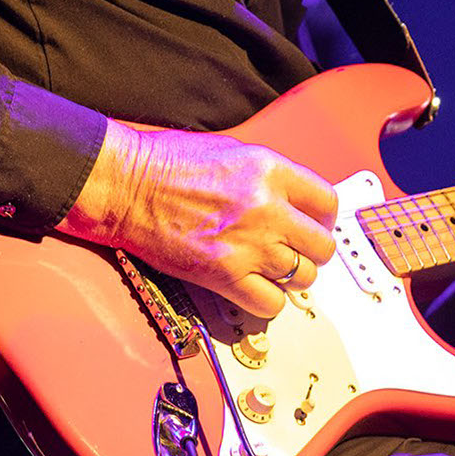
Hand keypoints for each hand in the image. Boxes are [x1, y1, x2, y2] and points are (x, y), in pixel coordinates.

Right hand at [60, 120, 339, 317]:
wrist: (127, 187)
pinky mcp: (225, 276)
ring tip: (270, 268)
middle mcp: (267, 208)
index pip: (327, 202)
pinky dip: (266, 300)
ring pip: (302, 277)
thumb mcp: (232, 152)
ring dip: (290, 276)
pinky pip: (271, 303)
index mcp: (271, 171)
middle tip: (293, 250)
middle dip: (310, 250)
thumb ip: (271, 178)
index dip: (322, 218)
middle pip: (322, 245)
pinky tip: (252, 286)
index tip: (313, 224)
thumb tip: (296, 203)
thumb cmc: (168, 164)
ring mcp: (249, 245)